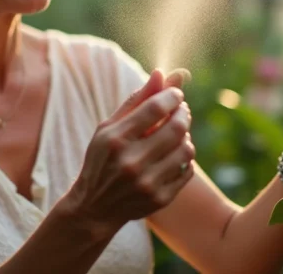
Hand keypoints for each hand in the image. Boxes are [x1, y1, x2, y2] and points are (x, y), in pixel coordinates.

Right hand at [65, 70, 194, 234]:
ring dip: (186, 136)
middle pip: (175, 128)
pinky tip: (175, 153)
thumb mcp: (109, 128)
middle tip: (181, 110)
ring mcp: (147, 183)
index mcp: (116, 139)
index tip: (175, 94)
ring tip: (178, 131)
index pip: (155, 108)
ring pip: (186, 149)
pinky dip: (185, 158)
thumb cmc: (101, 159)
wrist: (94, 208)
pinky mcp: (160, 199)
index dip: (172, 96)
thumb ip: (135, 101)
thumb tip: (160, 73)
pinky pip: (187, 170)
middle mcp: (131, 162)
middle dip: (183, 113)